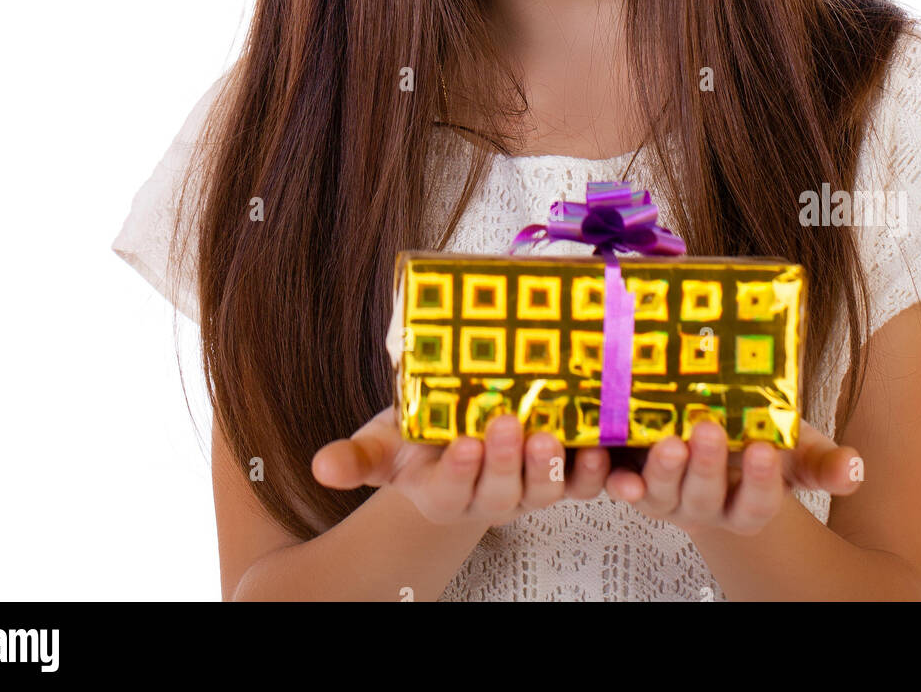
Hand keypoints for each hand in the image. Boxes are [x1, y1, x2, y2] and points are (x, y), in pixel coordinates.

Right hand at [311, 407, 611, 526]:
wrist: (459, 428)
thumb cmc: (417, 435)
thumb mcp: (385, 440)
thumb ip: (358, 456)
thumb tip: (322, 466)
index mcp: (441, 492)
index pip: (449, 492)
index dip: (459, 472)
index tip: (464, 444)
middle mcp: (486, 497)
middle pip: (499, 495)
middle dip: (505, 463)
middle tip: (508, 424)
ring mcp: (525, 488)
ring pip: (542, 492)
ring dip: (551, 469)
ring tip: (550, 436)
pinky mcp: (560, 475)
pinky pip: (581, 484)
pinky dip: (592, 471)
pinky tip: (598, 447)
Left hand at [604, 420, 861, 536]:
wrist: (706, 419)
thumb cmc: (754, 433)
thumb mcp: (792, 442)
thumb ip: (823, 459)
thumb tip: (854, 470)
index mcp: (746, 503)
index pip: (757, 506)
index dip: (761, 484)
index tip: (766, 450)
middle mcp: (704, 506)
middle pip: (704, 500)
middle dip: (707, 468)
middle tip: (710, 430)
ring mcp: (664, 495)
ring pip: (660, 496)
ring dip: (661, 471)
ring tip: (668, 440)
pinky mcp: (630, 476)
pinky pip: (616, 484)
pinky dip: (610, 476)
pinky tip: (607, 461)